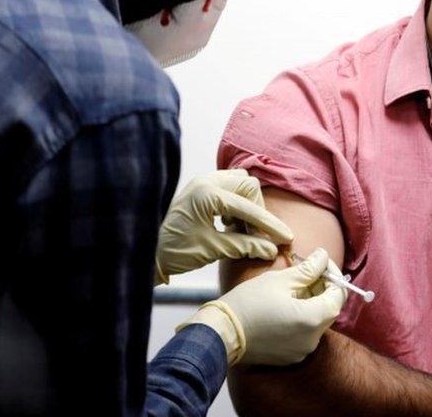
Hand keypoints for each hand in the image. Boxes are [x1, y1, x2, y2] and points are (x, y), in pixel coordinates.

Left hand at [155, 169, 292, 282]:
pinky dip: (236, 203)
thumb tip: (272, 248)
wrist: (146, 250)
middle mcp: (205, 181)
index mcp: (207, 194)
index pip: (249, 207)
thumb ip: (245, 245)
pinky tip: (230, 223)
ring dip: (247, 205)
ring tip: (241, 229)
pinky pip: (229, 186)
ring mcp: (202, 181)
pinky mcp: (200, 187)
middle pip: (249, 186)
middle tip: (256, 234)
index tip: (285, 238)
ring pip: (240, 183)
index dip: (269, 224)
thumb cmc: (176, 251)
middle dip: (257, 210)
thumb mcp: (213, 249)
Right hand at [180, 248, 347, 364]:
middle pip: (330, 308)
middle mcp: (313, 339)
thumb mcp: (280, 280)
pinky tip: (285, 304)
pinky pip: (305, 333)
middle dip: (322, 287)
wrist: (222, 333)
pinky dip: (302, 316)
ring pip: (317, 320)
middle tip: (306, 271)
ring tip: (293, 285)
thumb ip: (308, 269)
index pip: (339, 294)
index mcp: (313, 319)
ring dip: (312, 301)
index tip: (320, 262)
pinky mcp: (291, 356)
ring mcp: (302, 351)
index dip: (333, 275)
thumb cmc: (249, 303)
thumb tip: (324, 256)